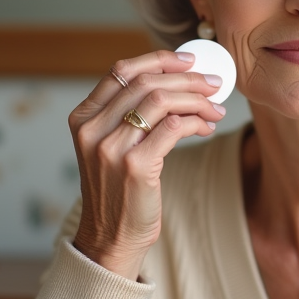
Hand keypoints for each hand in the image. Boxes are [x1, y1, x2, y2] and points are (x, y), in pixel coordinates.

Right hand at [68, 50, 225, 279]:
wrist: (110, 238)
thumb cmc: (118, 191)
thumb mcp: (109, 147)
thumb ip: (127, 116)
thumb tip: (175, 83)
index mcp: (83, 118)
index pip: (122, 71)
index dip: (159, 60)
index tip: (189, 62)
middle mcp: (92, 129)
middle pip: (147, 82)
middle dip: (187, 79)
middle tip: (213, 84)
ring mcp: (111, 148)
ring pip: (162, 101)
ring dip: (197, 99)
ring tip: (216, 108)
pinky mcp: (135, 166)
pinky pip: (175, 127)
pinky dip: (197, 122)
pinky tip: (207, 128)